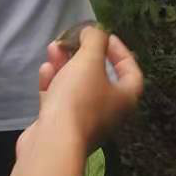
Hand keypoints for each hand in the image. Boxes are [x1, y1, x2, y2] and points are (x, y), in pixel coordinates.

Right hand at [24, 22, 142, 152]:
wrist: (53, 143)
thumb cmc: (79, 99)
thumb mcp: (89, 61)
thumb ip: (94, 41)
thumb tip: (94, 32)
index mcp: (125, 98)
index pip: (131, 71)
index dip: (120, 51)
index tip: (104, 36)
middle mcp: (109, 112)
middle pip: (100, 77)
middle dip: (84, 55)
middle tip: (70, 39)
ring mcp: (84, 122)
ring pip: (77, 87)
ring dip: (65, 65)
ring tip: (53, 48)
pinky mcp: (62, 128)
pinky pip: (60, 100)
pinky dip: (54, 83)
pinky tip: (45, 70)